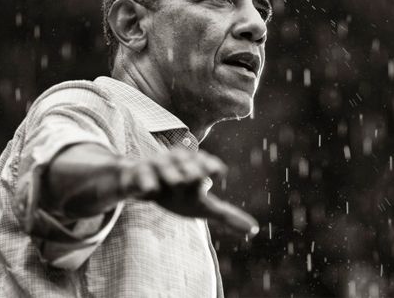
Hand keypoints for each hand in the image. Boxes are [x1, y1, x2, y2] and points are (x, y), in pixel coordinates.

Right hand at [118, 148, 258, 237]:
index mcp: (195, 166)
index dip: (211, 168)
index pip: (208, 165)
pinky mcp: (139, 173)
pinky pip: (144, 178)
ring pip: (169, 172)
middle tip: (196, 179)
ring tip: (176, 183)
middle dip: (193, 172)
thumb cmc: (176, 194)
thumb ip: (227, 215)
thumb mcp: (201, 206)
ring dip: (172, 176)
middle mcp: (178, 162)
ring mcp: (158, 167)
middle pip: (190, 168)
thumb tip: (254, 230)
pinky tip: (150, 192)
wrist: (138, 182)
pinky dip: (147, 184)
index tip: (216, 172)